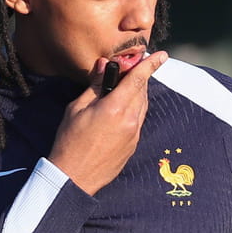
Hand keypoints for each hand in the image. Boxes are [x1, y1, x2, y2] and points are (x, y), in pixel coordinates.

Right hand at [49, 51, 168, 194]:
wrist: (74, 177)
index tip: (161, 55)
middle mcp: (130, 120)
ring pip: (143, 106)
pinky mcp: (133, 145)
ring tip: (124, 87)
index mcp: (115, 108)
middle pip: (142, 91)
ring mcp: (134, 134)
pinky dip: (134, 109)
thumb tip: (105, 65)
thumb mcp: (77, 108)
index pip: (138, 79)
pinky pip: (139, 120)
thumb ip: (95, 85)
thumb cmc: (70, 142)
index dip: (150, 64)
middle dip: (139, 77)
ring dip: (137, 93)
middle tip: (130, 68)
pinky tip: (121, 109)